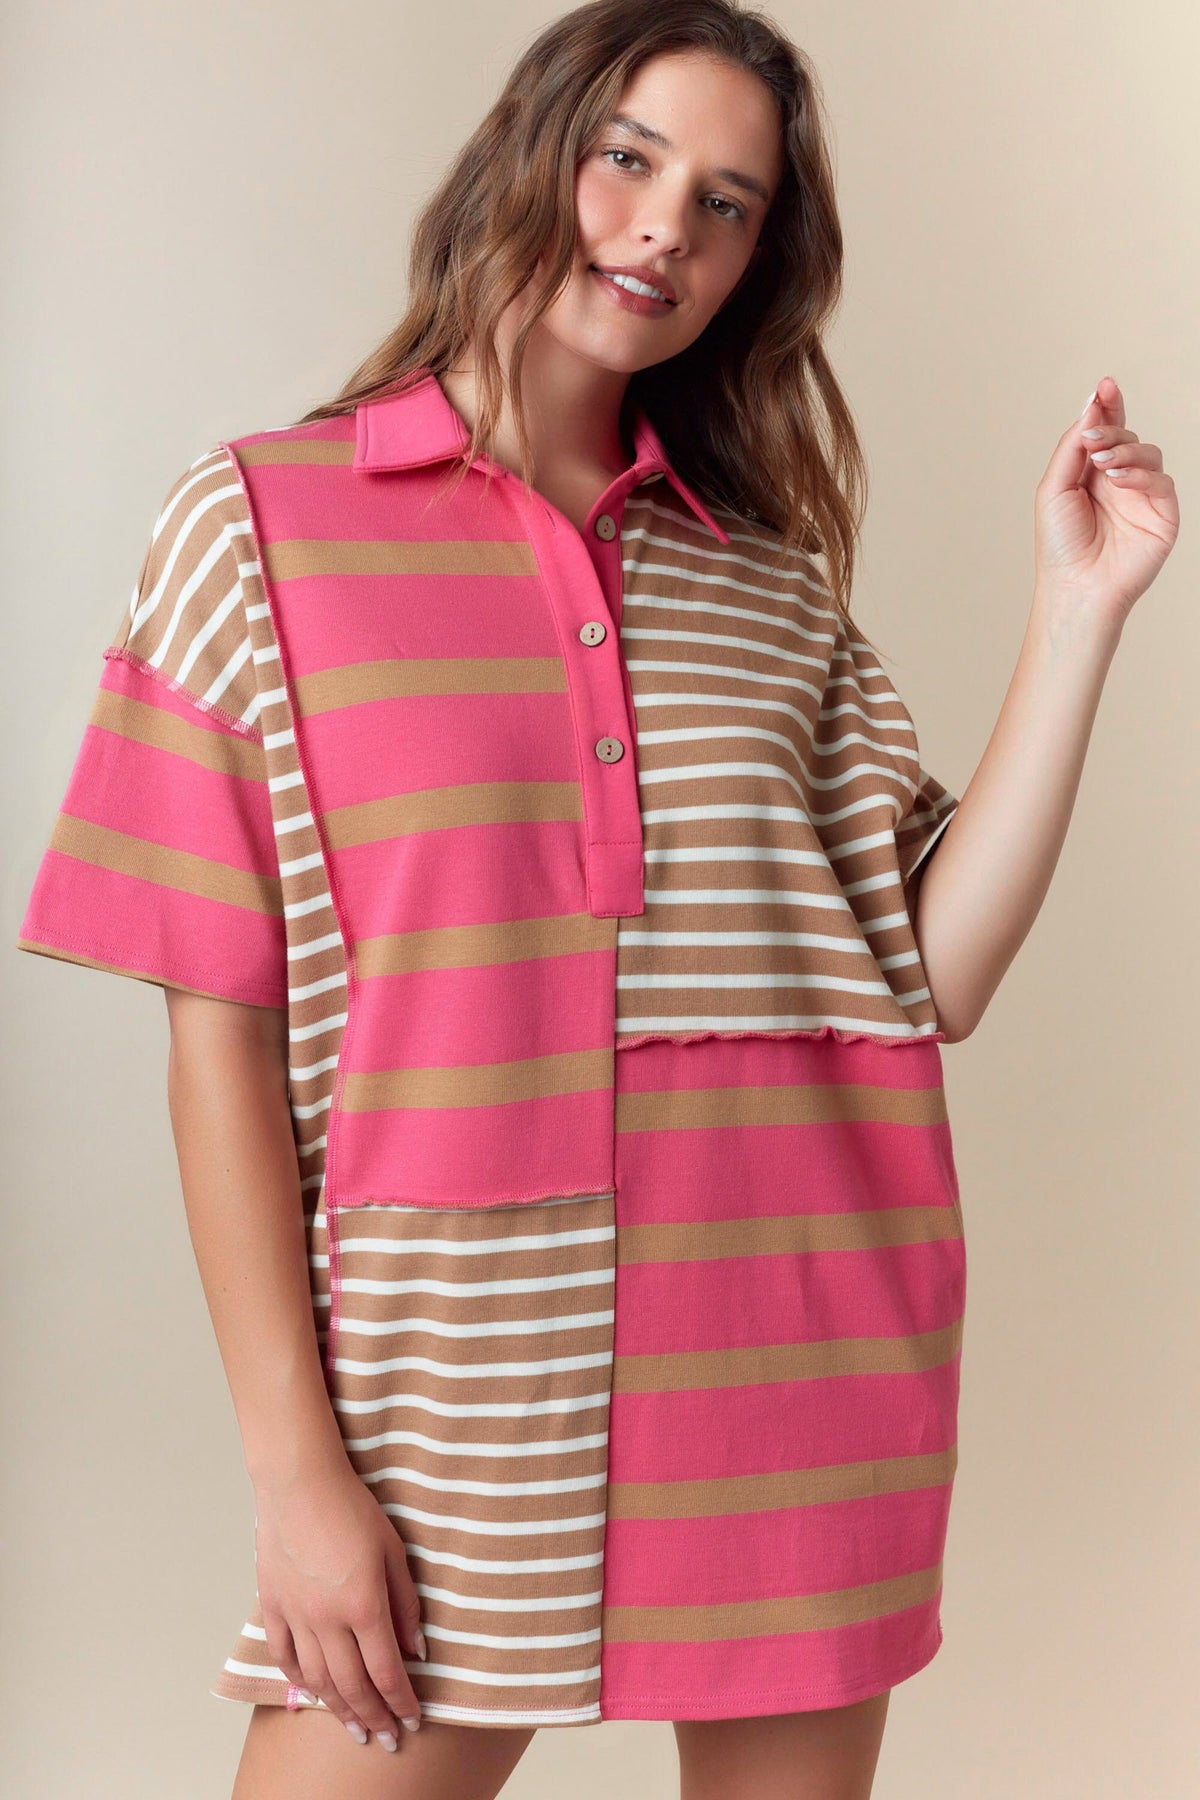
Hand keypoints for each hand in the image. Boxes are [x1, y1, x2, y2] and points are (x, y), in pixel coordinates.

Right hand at [254, 1458, 425, 1751]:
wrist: (300, 1482)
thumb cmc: (353, 1509)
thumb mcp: (393, 1551)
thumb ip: (406, 1605)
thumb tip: (417, 1651)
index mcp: (364, 1604)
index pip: (386, 1671)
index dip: (401, 1702)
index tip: (412, 1721)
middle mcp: (328, 1619)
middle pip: (352, 1685)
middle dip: (373, 1717)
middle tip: (386, 1740)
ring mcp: (296, 1615)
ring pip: (317, 1679)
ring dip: (338, 1709)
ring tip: (355, 1728)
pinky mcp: (272, 1605)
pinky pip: (284, 1656)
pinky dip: (298, 1682)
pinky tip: (311, 1696)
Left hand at [1034, 375, 1178, 630]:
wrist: (1077, 586)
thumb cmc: (1059, 545)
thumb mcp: (1054, 487)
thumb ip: (1072, 446)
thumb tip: (1091, 405)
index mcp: (1090, 473)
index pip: (1104, 430)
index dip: (1108, 406)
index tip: (1106, 385)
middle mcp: (1117, 481)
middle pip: (1126, 435)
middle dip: (1110, 430)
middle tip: (1093, 439)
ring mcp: (1141, 496)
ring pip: (1147, 451)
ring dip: (1125, 451)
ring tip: (1103, 465)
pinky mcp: (1162, 513)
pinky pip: (1160, 479)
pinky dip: (1140, 474)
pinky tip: (1118, 480)